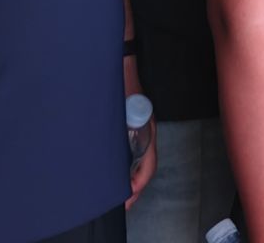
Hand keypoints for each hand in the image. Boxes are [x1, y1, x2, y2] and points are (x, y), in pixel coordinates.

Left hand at [124, 58, 155, 206]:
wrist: (123, 60)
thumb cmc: (122, 80)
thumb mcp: (120, 107)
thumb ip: (124, 127)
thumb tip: (118, 156)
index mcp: (146, 130)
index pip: (148, 166)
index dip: (138, 185)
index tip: (126, 198)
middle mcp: (145, 132)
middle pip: (145, 166)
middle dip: (134, 187)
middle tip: (122, 203)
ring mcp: (140, 129)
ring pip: (140, 159)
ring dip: (131, 177)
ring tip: (119, 192)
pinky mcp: (132, 125)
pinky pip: (133, 151)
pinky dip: (127, 165)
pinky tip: (115, 170)